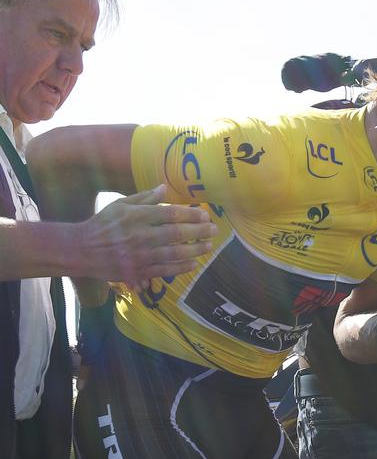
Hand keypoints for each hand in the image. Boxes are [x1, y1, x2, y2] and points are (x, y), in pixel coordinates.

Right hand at [79, 185, 217, 288]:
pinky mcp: (138, 271)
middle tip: (214, 229)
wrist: (81, 250)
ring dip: (195, 250)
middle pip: (176, 234)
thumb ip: (144, 198)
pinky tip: (194, 263)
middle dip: (199, 231)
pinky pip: (165, 270)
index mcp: (136, 216)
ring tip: (209, 246)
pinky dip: (182, 267)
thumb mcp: (120, 205)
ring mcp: (139, 255)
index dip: (190, 214)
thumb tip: (165, 187)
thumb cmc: (103, 224)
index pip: (170, 214)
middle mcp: (140, 235)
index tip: (205, 214)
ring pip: (174, 253)